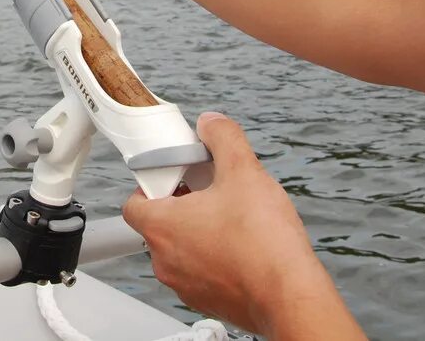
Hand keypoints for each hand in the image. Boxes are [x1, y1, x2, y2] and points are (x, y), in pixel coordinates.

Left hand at [123, 113, 363, 339]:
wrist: (291, 297)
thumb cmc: (263, 244)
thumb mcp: (244, 171)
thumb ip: (223, 139)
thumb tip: (212, 124)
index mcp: (163, 226)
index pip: (133, 203)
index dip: (152, 184)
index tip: (176, 175)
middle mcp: (166, 260)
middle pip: (159, 224)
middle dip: (182, 205)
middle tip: (210, 192)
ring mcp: (185, 285)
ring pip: (181, 250)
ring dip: (199, 232)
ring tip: (232, 219)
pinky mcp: (208, 301)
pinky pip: (201, 272)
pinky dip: (214, 258)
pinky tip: (243, 246)